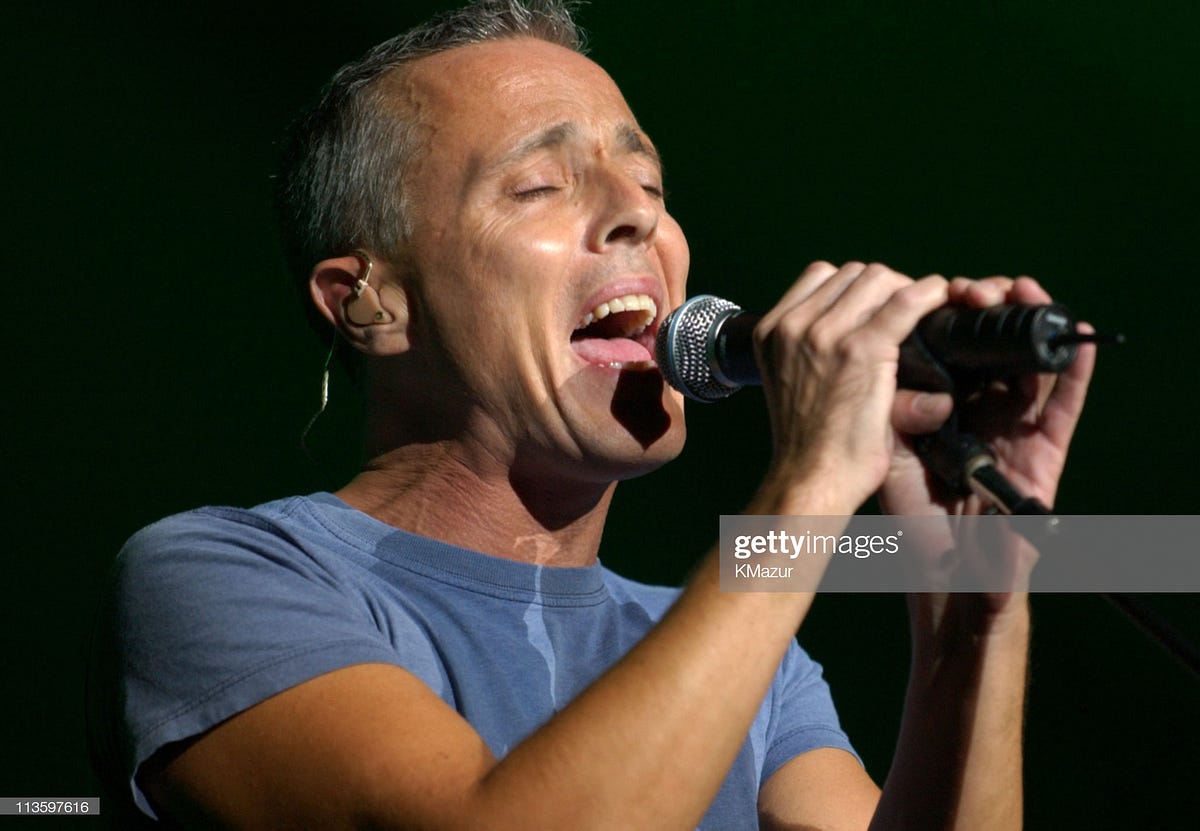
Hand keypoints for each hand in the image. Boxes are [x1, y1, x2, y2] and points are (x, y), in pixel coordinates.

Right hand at [752, 262, 948, 514]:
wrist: (810, 480)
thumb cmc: (809, 445)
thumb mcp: (794, 383)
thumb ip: (814, 351)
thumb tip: (862, 327)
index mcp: (771, 331)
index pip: (821, 276)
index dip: (856, 288)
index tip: (877, 307)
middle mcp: (794, 325)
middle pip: (852, 273)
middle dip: (884, 287)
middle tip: (907, 315)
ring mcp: (826, 334)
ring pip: (879, 279)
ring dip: (905, 291)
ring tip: (922, 317)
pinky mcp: (862, 350)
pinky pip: (906, 302)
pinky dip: (929, 295)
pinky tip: (941, 302)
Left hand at [880, 276, 1095, 517]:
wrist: (949, 575)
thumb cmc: (916, 520)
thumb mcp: (894, 459)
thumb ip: (898, 419)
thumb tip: (916, 386)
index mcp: (944, 408)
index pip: (951, 351)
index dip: (948, 318)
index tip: (940, 291)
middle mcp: (983, 410)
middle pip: (992, 349)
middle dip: (988, 311)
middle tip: (977, 289)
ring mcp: (1017, 427)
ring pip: (1031, 364)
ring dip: (1029, 323)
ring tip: (1022, 290)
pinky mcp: (1046, 449)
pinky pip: (1064, 405)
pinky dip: (1075, 371)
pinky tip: (1076, 341)